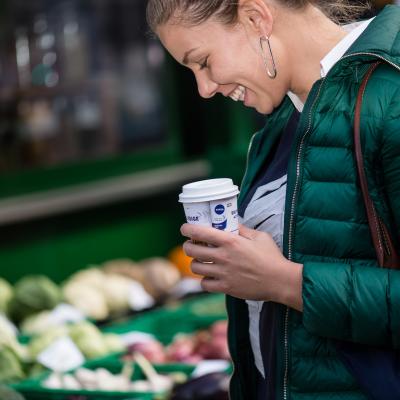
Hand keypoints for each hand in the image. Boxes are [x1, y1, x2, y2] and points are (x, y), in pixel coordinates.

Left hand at [181, 223, 302, 310]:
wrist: (280, 281)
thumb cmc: (272, 257)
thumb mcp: (259, 236)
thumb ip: (242, 229)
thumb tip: (231, 222)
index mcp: (230, 241)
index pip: (200, 232)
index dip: (187, 229)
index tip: (185, 228)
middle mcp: (223, 257)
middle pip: (192, 250)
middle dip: (188, 246)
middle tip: (192, 245)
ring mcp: (223, 274)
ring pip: (195, 267)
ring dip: (195, 263)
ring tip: (201, 261)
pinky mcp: (226, 288)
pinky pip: (204, 284)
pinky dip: (204, 280)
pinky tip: (210, 276)